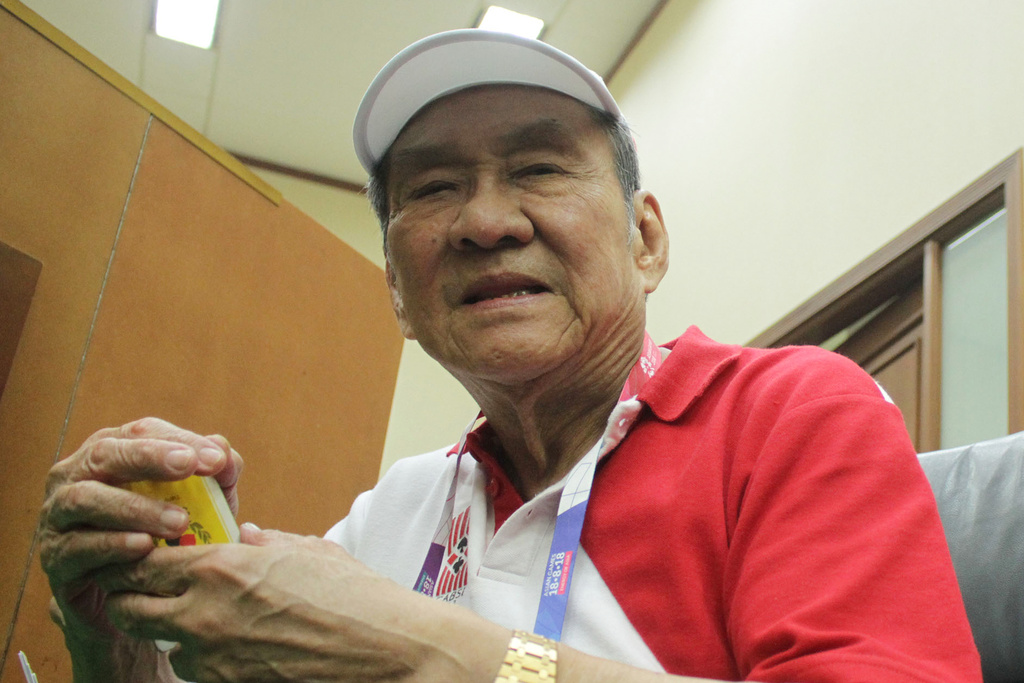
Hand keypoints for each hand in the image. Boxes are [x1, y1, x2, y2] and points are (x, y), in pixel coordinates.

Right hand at [38, 417, 241, 678]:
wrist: (131, 598)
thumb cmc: (166, 538)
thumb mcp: (200, 505)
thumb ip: (214, 478)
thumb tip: (226, 454)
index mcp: (112, 452)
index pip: (142, 432)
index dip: (179, 439)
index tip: (217, 459)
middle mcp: (76, 475)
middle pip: (105, 454)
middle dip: (148, 457)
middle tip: (188, 466)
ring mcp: (59, 515)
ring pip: (86, 499)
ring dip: (134, 507)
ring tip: (178, 522)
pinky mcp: (55, 557)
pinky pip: (77, 546)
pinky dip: (112, 544)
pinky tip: (144, 547)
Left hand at [94, 526, 509, 681]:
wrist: (385, 649)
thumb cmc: (354, 595)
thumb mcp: (309, 551)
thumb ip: (268, 541)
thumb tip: (248, 535)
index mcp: (220, 568)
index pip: (140, 563)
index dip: (137, 560)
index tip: (149, 557)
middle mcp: (203, 615)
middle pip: (127, 610)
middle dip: (136, 599)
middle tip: (159, 592)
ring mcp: (213, 660)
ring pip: (165, 646)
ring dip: (177, 634)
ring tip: (215, 622)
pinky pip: (199, 673)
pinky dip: (209, 660)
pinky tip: (243, 647)